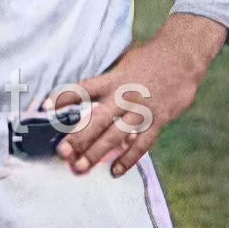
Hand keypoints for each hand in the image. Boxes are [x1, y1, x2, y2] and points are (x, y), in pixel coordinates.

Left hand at [47, 15, 227, 177]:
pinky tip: (114, 171)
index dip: (62, 98)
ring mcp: (141, 110)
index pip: (82, 89)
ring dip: (97, 153)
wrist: (184, 56)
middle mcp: (124, 96)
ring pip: (116, 136)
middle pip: (97, 119)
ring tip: (80, 168)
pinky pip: (141, 144)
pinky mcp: (158, 120)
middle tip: (62, 152)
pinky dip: (128, 159)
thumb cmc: (149, 59)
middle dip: (78, 137)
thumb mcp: (123, 64)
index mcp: (113, 79)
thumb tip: (83, 95)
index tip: (44, 108)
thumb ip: (105, 81)